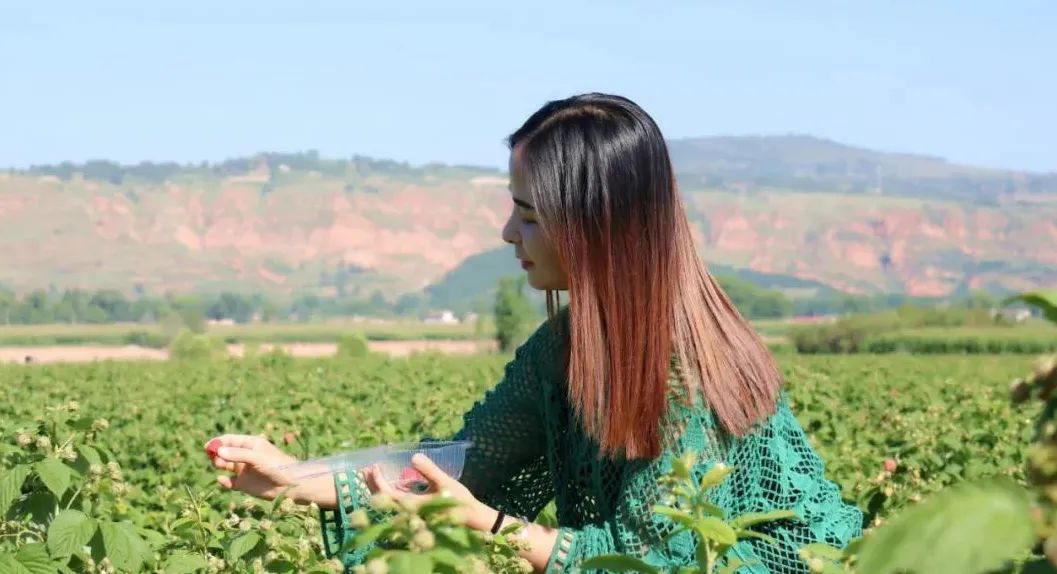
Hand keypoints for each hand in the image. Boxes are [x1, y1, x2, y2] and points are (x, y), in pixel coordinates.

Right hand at [206, 434, 335, 507]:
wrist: (290, 484)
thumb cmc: (277, 465)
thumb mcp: (257, 457)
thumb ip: (238, 454)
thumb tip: (218, 451)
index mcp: (250, 444)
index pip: (230, 440)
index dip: (218, 442)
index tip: (208, 446)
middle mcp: (245, 456)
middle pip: (224, 452)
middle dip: (216, 453)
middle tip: (213, 458)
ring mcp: (244, 470)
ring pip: (225, 465)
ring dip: (218, 464)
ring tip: (219, 465)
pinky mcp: (244, 484)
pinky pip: (229, 482)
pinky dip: (223, 481)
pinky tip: (222, 480)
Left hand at [364, 453, 497, 531]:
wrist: (471, 518)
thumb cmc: (459, 501)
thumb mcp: (445, 483)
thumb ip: (429, 471)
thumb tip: (413, 456)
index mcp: (412, 505)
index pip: (387, 495)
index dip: (378, 481)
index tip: (374, 467)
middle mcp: (408, 511)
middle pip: (383, 499)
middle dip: (373, 484)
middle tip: (366, 468)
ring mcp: (411, 512)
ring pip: (389, 500)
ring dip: (380, 487)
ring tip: (374, 473)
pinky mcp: (416, 510)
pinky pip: (397, 501)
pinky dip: (390, 490)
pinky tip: (392, 481)